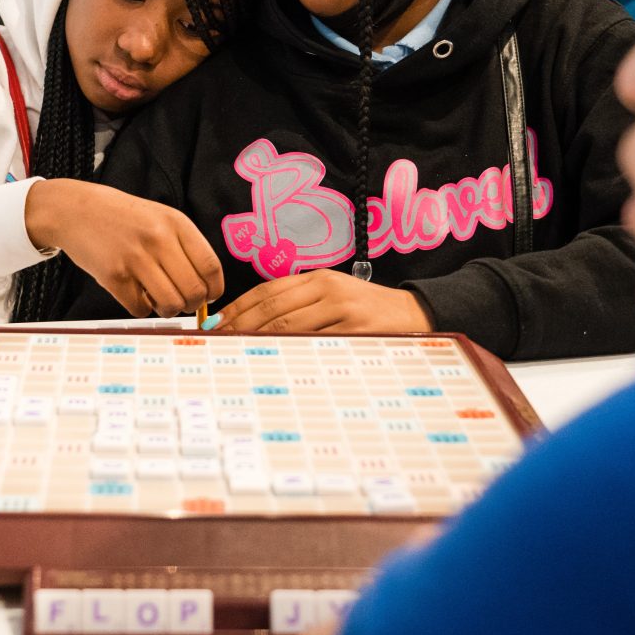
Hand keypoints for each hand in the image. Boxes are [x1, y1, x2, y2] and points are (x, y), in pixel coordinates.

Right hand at [25, 179, 222, 316]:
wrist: (76, 210)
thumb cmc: (122, 218)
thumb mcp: (160, 218)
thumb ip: (183, 245)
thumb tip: (207, 286)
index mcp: (176, 223)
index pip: (210, 265)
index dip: (215, 289)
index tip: (211, 297)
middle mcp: (159, 239)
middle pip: (194, 290)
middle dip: (193, 304)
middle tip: (184, 303)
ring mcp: (135, 258)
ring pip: (170, 304)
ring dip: (169, 310)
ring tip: (159, 299)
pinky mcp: (113, 276)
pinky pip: (140, 309)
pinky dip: (142, 309)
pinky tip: (136, 294)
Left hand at [212, 268, 432, 334]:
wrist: (417, 313)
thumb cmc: (370, 310)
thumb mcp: (336, 296)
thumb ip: (303, 303)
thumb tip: (257, 322)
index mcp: (320, 278)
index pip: (269, 290)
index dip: (239, 305)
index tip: (218, 320)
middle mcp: (328, 289)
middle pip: (273, 306)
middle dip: (241, 322)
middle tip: (218, 337)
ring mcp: (342, 309)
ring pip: (288, 324)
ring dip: (257, 337)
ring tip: (236, 348)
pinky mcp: (354, 330)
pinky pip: (313, 341)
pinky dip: (288, 348)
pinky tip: (272, 356)